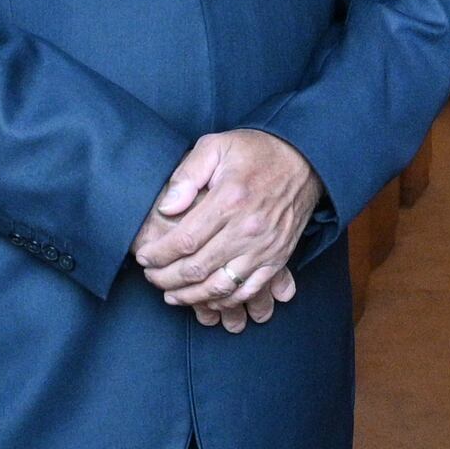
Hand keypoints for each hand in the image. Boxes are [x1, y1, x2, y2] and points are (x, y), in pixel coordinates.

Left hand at [136, 130, 321, 326]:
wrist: (306, 160)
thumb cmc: (256, 152)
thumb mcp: (216, 146)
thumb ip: (187, 175)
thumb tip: (166, 208)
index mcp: (229, 200)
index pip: (184, 241)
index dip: (159, 255)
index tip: (143, 258)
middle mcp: (247, 229)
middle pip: (197, 269)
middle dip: (166, 279)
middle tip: (151, 277)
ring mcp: (265, 248)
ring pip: (220, 287)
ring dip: (191, 297)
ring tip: (171, 295)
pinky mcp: (278, 258)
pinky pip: (248, 291)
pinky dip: (224, 302)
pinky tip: (206, 299)